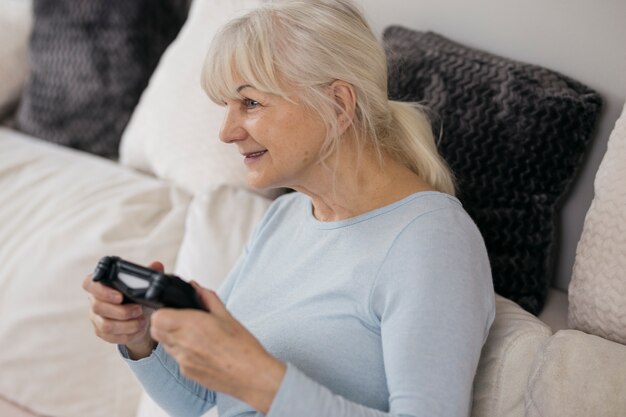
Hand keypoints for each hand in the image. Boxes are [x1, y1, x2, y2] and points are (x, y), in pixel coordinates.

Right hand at [82, 261, 161, 358]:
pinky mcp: (101, 332)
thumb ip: (149, 273)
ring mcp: (96, 318)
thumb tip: (157, 265)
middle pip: (97, 307)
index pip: (89, 284)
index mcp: (100, 284)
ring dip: (127, 324)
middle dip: (121, 311)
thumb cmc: (137, 296)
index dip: (101, 290)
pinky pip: (111, 337)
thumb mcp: (143, 284)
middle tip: (139, 309)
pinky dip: (128, 334)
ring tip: (142, 321)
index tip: (120, 295)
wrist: (140, 317)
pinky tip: (139, 329)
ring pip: (105, 325)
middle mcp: (94, 301)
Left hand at [150, 282, 286, 413]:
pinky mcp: (187, 373)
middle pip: (156, 331)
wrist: (252, 375)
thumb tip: (195, 287)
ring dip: (172, 337)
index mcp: (192, 325)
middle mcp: (184, 344)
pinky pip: (177, 358)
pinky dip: (184, 352)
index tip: (174, 309)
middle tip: (181, 320)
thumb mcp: (227, 315)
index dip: (164, 311)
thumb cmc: (243, 347)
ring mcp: (183, 361)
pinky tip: (202, 350)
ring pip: (165, 345)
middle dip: (164, 323)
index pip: (158, 317)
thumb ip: (207, 298)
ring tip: (195, 336)